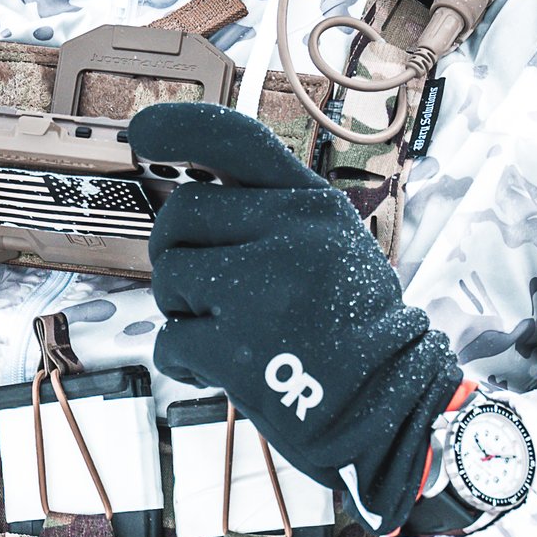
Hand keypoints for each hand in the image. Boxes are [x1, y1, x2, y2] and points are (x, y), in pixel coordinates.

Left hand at [128, 101, 461, 531]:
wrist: (392, 409)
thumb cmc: (353, 332)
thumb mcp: (332, 247)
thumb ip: (272, 216)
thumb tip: (187, 201)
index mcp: (313, 207)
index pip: (235, 140)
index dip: (179, 128)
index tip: (145, 132)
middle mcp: (290, 237)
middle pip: (181, 215)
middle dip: (176, 252)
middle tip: (203, 287)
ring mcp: (263, 293)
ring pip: (169, 276)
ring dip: (181, 308)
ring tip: (226, 330)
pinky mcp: (240, 351)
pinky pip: (170, 339)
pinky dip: (184, 359)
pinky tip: (220, 368)